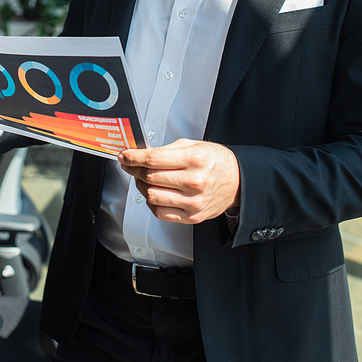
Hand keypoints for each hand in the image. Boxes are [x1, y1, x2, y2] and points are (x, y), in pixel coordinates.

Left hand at [118, 138, 239, 223]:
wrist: (237, 181)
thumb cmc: (216, 161)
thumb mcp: (193, 145)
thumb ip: (167, 150)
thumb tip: (141, 154)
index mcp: (194, 159)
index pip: (153, 159)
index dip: (133, 157)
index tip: (125, 155)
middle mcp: (194, 182)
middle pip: (150, 178)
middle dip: (134, 170)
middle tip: (130, 165)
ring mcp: (193, 202)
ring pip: (152, 196)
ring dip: (141, 186)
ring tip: (143, 179)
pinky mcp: (192, 217)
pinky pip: (160, 213)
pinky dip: (151, 202)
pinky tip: (154, 192)